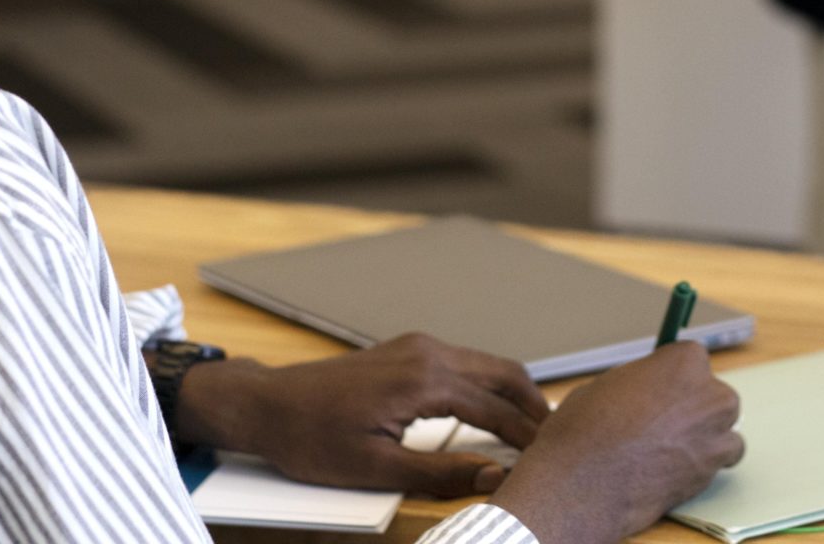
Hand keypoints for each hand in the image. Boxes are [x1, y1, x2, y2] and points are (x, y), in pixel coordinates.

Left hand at [170, 333, 547, 496]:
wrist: (268, 404)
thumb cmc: (312, 438)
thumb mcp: (375, 468)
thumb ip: (440, 472)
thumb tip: (493, 477)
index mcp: (422, 380)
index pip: (495, 409)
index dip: (527, 437)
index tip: (550, 458)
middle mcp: (425, 352)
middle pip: (503, 373)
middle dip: (533, 406)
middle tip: (554, 440)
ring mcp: (415, 346)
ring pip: (486, 363)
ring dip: (513, 394)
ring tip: (531, 429)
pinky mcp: (406, 350)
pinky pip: (463, 363)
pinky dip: (488, 385)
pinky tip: (491, 411)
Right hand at [491, 342, 744, 543]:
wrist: (585, 482)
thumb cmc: (587, 430)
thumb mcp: (607, 385)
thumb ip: (641, 384)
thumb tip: (647, 393)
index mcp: (683, 362)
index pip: (692, 359)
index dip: (674, 377)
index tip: (662, 389)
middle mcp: (709, 395)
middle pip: (714, 395)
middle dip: (695, 407)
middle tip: (663, 422)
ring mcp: (716, 435)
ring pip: (724, 430)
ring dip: (703, 437)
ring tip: (667, 449)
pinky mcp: (712, 471)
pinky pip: (719, 462)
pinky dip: (702, 466)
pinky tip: (673, 469)